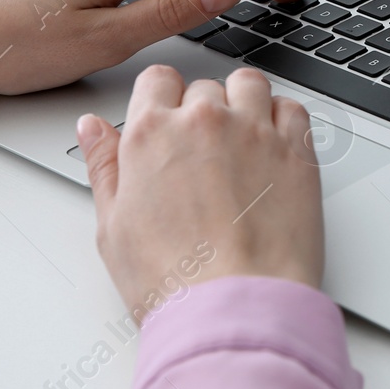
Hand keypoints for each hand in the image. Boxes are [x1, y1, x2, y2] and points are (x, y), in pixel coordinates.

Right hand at [77, 64, 323, 316]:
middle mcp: (204, 121)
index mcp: (151, 134)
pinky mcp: (297, 150)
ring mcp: (254, 131)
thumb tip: (92, 129)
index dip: (161, 101)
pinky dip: (283, 120)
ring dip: (243, 103)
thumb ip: (104, 166)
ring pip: (249, 84)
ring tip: (240, 144)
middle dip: (201, 111)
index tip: (167, 122)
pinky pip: (293, 108)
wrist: (234, 309)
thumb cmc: (173, 281)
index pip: (157, 80)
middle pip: (203, 87)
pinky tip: (273, 150)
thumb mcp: (113, 228)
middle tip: (202, 156)